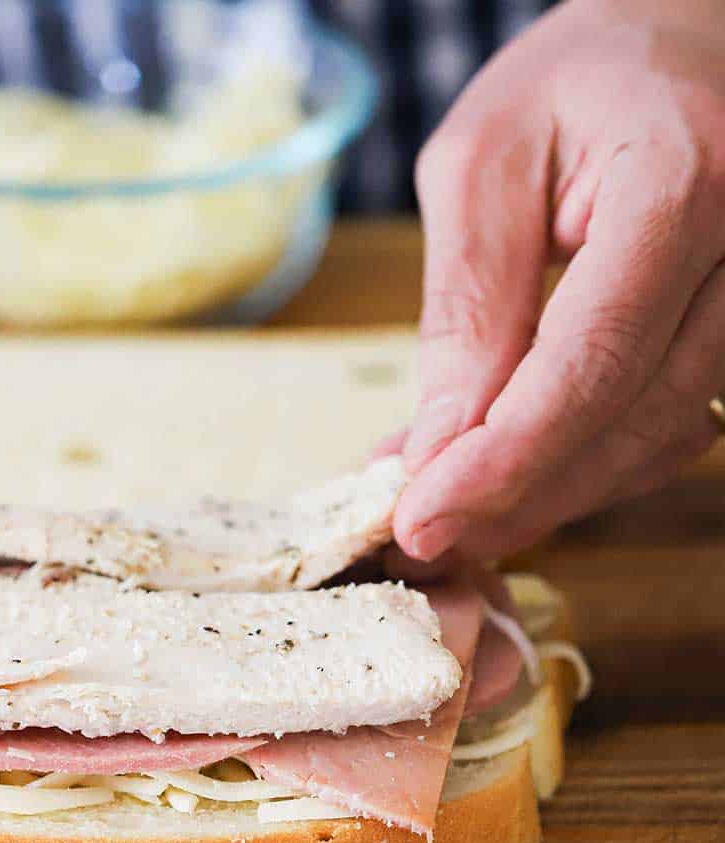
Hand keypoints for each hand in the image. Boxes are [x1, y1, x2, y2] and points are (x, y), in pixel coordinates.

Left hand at [395, 0, 724, 561]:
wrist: (670, 43)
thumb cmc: (568, 84)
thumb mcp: (480, 166)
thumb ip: (467, 305)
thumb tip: (440, 444)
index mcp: (682, 185)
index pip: (593, 363)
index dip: (503, 460)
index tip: (419, 518)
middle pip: (628, 422)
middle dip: (515, 496)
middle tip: (419, 534)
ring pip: (651, 443)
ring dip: (543, 493)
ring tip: (446, 506)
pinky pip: (661, 427)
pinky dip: (577, 463)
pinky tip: (503, 470)